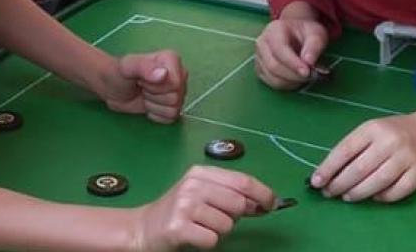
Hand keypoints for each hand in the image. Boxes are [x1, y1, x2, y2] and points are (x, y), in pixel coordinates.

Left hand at [103, 51, 187, 123]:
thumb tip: (163, 74)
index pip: (175, 84)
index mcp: (172, 60)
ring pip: (173, 109)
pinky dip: (156, 114)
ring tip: (144, 93)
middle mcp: (179, 74)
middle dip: (153, 96)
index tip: (142, 79)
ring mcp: (177, 90)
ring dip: (153, 105)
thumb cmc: (119, 73)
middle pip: (175, 98)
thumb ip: (144, 67)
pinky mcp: (172, 105)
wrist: (112, 87)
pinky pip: (170, 118)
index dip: (156, 87)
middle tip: (141, 86)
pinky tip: (148, 102)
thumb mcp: (127, 67)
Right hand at [129, 166, 275, 250]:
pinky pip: (213, 239)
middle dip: (235, 216)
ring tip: (201, 227)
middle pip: (238, 203)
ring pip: (227, 224)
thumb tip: (266, 202)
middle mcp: (193, 185)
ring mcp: (184, 205)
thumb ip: (232, 194)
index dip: (262, 193)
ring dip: (220, 231)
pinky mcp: (178, 227)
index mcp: (201, 172)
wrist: (144, 228)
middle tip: (217, 219)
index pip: (242, 180)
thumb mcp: (204, 194)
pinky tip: (194, 236)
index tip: (272, 204)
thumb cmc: (179, 212)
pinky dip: (208, 242)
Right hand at [255, 16, 327, 89]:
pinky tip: (298, 79)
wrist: (295, 32)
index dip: (293, 63)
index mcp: (274, 30)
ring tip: (306, 76)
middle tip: (312, 76)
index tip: (308, 72)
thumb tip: (309, 62)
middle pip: (273, 66)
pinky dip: (288, 85)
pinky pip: (273, 83)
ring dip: (292, 82)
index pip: (279, 49)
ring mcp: (259, 58)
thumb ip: (314, 47)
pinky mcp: (261, 70)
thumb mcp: (315, 34)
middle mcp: (262, 44)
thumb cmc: (305, 32)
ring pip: (273, 78)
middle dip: (294, 75)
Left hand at [308, 106, 415, 202]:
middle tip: (329, 193)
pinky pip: (399, 190)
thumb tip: (326, 174)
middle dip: (340, 184)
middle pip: (360, 168)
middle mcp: (390, 141)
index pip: (345, 150)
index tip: (316, 181)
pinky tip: (373, 197)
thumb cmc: (389, 133)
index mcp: (372, 129)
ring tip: (347, 197)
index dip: (328, 168)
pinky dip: (383, 197)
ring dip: (358, 193)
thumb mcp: (368, 132)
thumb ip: (350, 149)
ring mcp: (406, 157)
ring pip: (378, 181)